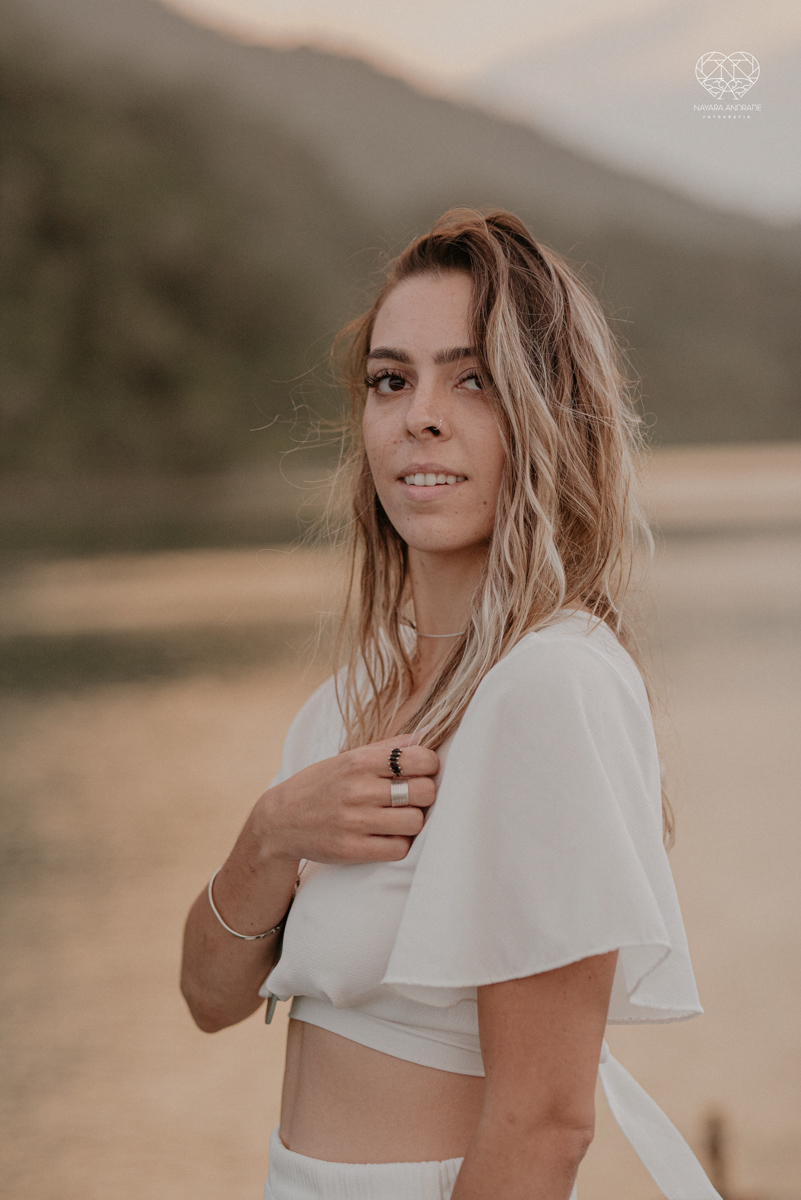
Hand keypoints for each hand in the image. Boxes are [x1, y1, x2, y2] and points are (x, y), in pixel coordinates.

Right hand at [254, 737, 439, 865]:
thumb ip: (388, 747)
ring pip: (415, 823)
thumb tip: (425, 735)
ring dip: (413, 822)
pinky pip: (399, 849)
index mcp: (360, 761)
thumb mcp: (349, 757)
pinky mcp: (351, 850)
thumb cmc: (322, 784)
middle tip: (413, 797)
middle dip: (425, 795)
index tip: (422, 772)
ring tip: (400, 818)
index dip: (430, 766)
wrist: (280, 820)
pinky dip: (399, 843)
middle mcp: (357, 789)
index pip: (421, 759)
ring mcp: (354, 822)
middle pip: (424, 792)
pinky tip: (388, 836)